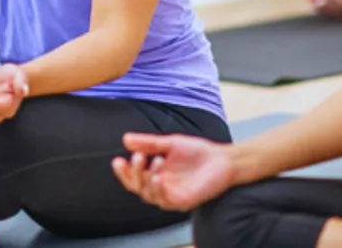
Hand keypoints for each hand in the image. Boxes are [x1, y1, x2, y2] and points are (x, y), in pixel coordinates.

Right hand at [112, 133, 238, 211]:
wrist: (223, 159)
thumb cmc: (197, 152)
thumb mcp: (170, 144)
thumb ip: (149, 143)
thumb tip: (125, 139)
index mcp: (155, 173)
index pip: (133, 177)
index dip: (124, 171)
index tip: (118, 160)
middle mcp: (160, 186)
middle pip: (137, 187)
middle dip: (133, 174)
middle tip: (137, 157)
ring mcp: (171, 195)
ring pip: (149, 195)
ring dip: (147, 180)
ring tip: (154, 161)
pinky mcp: (183, 201)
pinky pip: (166, 200)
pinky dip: (160, 190)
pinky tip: (159, 177)